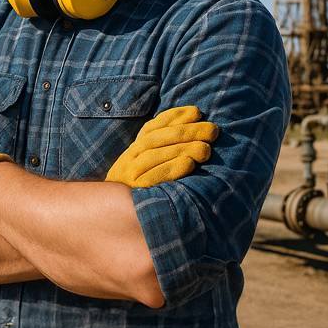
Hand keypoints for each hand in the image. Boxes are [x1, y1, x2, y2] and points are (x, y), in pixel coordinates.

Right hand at [104, 105, 218, 187]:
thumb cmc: (143, 188)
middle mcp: (131, 156)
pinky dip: (172, 168)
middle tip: (212, 130)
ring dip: (183, 148)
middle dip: (188, 131)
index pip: (154, 126)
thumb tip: (194, 128)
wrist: (115, 216)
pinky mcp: (134, 190)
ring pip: (156, 154)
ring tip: (206, 149)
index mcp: (136, 148)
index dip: (175, 116)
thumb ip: (165, 149)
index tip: (197, 112)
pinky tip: (189, 163)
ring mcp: (130, 173)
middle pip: (159, 137)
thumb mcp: (150, 164)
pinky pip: (153, 177)